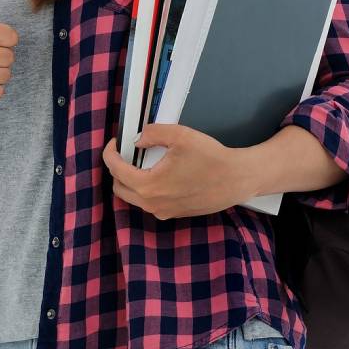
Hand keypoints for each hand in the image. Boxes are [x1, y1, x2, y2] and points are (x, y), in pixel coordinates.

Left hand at [102, 124, 261, 219]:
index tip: (116, 143)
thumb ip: (153, 133)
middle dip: (117, 169)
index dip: (110, 153)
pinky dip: (146, 190)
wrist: (237, 179)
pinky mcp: (174, 214)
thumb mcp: (180, 136)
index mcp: (149, 185)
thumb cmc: (211, 158)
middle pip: (119, 188)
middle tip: (127, 153)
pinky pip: (150, 203)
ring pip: (134, 198)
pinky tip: (159, 175)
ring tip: (141, 162)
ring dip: (131, 181)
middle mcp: (152, 204)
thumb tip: (138, 140)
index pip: (115, 170)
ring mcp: (164, 212)